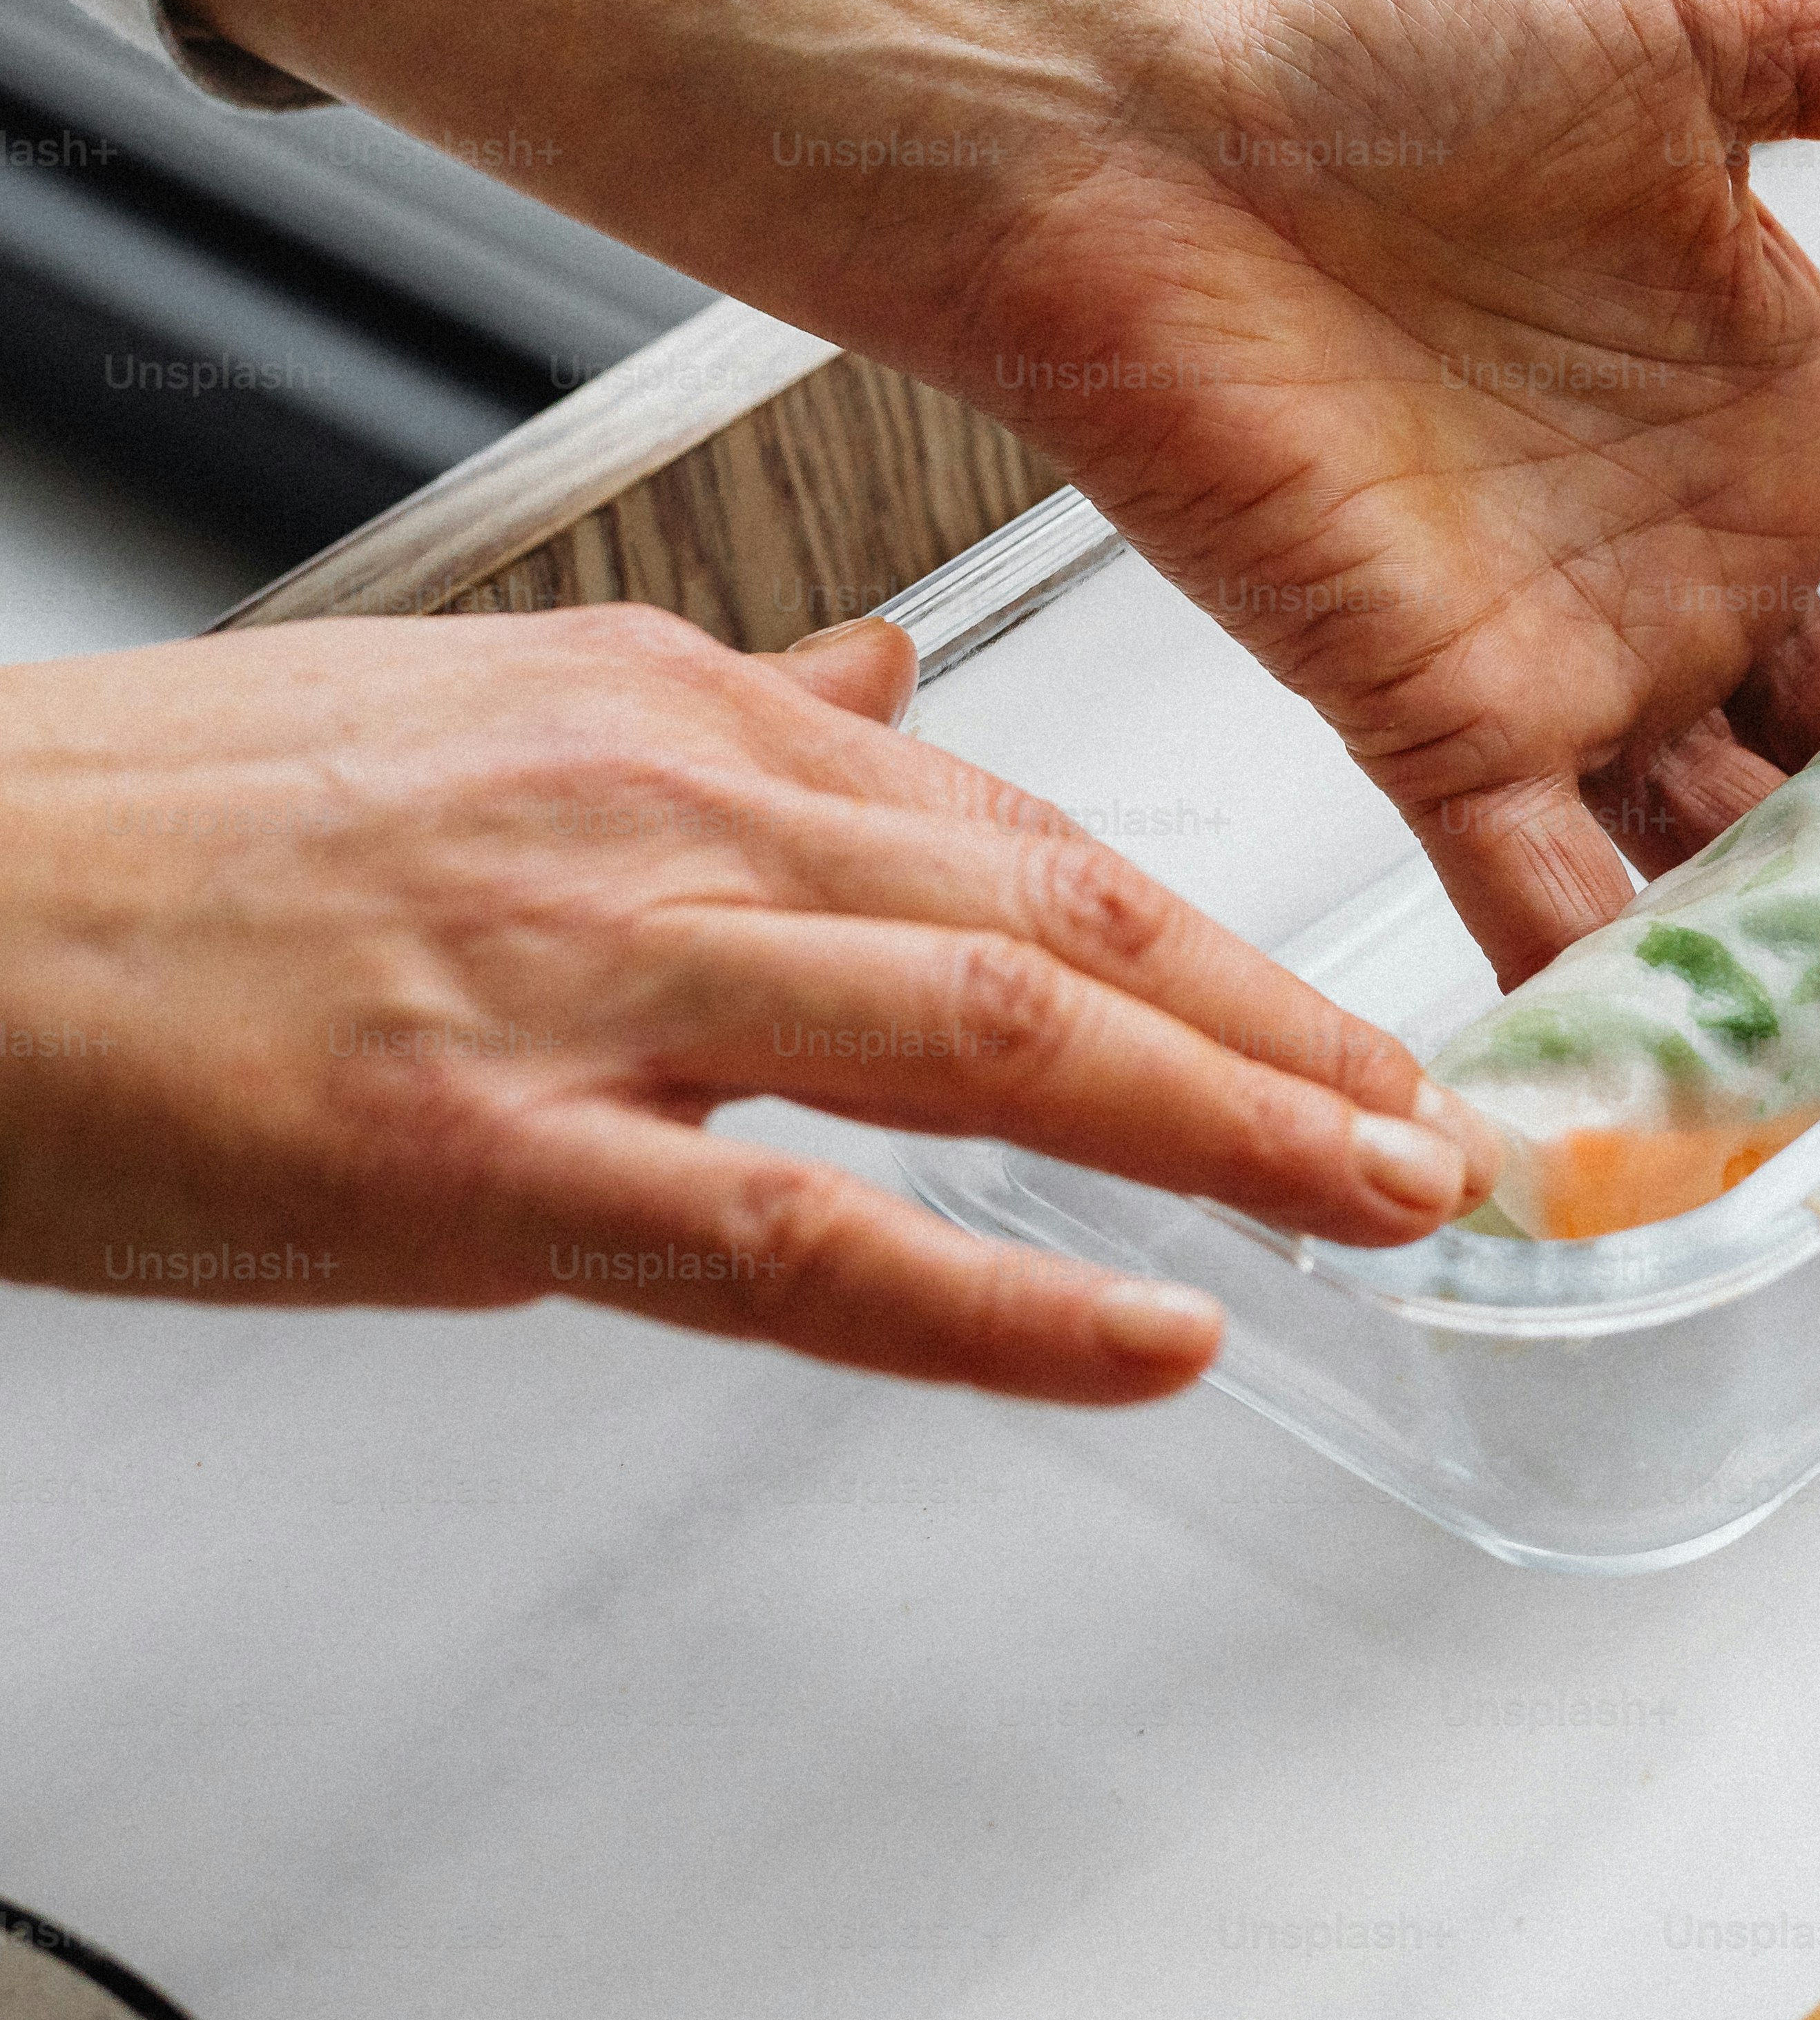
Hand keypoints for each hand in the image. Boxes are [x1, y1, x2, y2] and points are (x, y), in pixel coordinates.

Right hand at [0, 612, 1500, 1399]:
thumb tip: (886, 681)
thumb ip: (719, 714)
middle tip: (1446, 1128)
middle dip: (1283, 1034)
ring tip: (1385, 1203)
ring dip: (1224, 1131)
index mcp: (668, 719)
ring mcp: (576, 987)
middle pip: (1058, 926)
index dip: (1220, 947)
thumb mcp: (481, 712)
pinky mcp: (472, 1156)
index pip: (1024, 834)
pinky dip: (1001, 1301)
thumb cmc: (172, 838)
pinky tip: (1151, 1338)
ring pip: (985, 1044)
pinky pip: (799, 1242)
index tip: (1352, 1028)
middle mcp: (660, 821)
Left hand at [962, 0, 1819, 973]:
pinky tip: (1700, 1111)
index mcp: (1790, 424)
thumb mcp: (1704, 23)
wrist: (1137, 130)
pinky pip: (1550, 908)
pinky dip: (1620, 1012)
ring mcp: (1583, 663)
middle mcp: (1706, 571)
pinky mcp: (1444, 725)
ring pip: (1739, 855)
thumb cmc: (1388, 49)